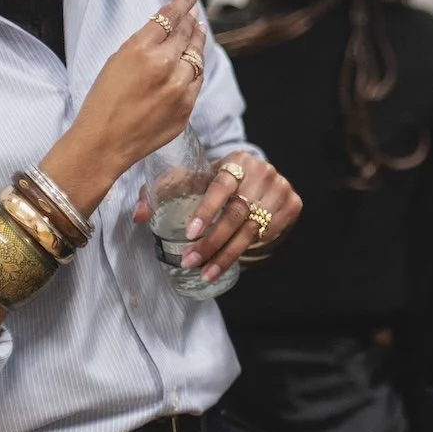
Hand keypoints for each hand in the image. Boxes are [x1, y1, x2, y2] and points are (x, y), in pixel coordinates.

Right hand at [62, 0, 208, 191]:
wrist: (103, 144)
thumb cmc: (102, 102)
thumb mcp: (116, 61)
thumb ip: (144, 44)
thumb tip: (166, 28)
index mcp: (141, 50)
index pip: (169, 17)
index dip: (183, 1)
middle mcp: (164, 66)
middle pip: (186, 33)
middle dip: (192, 19)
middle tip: (195, 11)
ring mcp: (179, 88)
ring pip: (197, 56)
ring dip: (198, 41)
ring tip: (199, 29)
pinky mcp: (187, 107)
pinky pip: (197, 81)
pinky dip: (196, 69)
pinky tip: (194, 61)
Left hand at [168, 153, 302, 283]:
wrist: (258, 177)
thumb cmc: (219, 180)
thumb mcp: (196, 178)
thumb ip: (165, 191)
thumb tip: (139, 216)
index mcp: (238, 160)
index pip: (222, 185)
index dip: (206, 210)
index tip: (190, 233)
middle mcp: (263, 172)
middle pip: (236, 213)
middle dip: (212, 242)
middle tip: (191, 261)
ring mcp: (281, 188)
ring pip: (252, 229)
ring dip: (227, 254)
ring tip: (206, 272)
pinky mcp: (293, 204)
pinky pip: (269, 233)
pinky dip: (248, 249)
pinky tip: (229, 260)